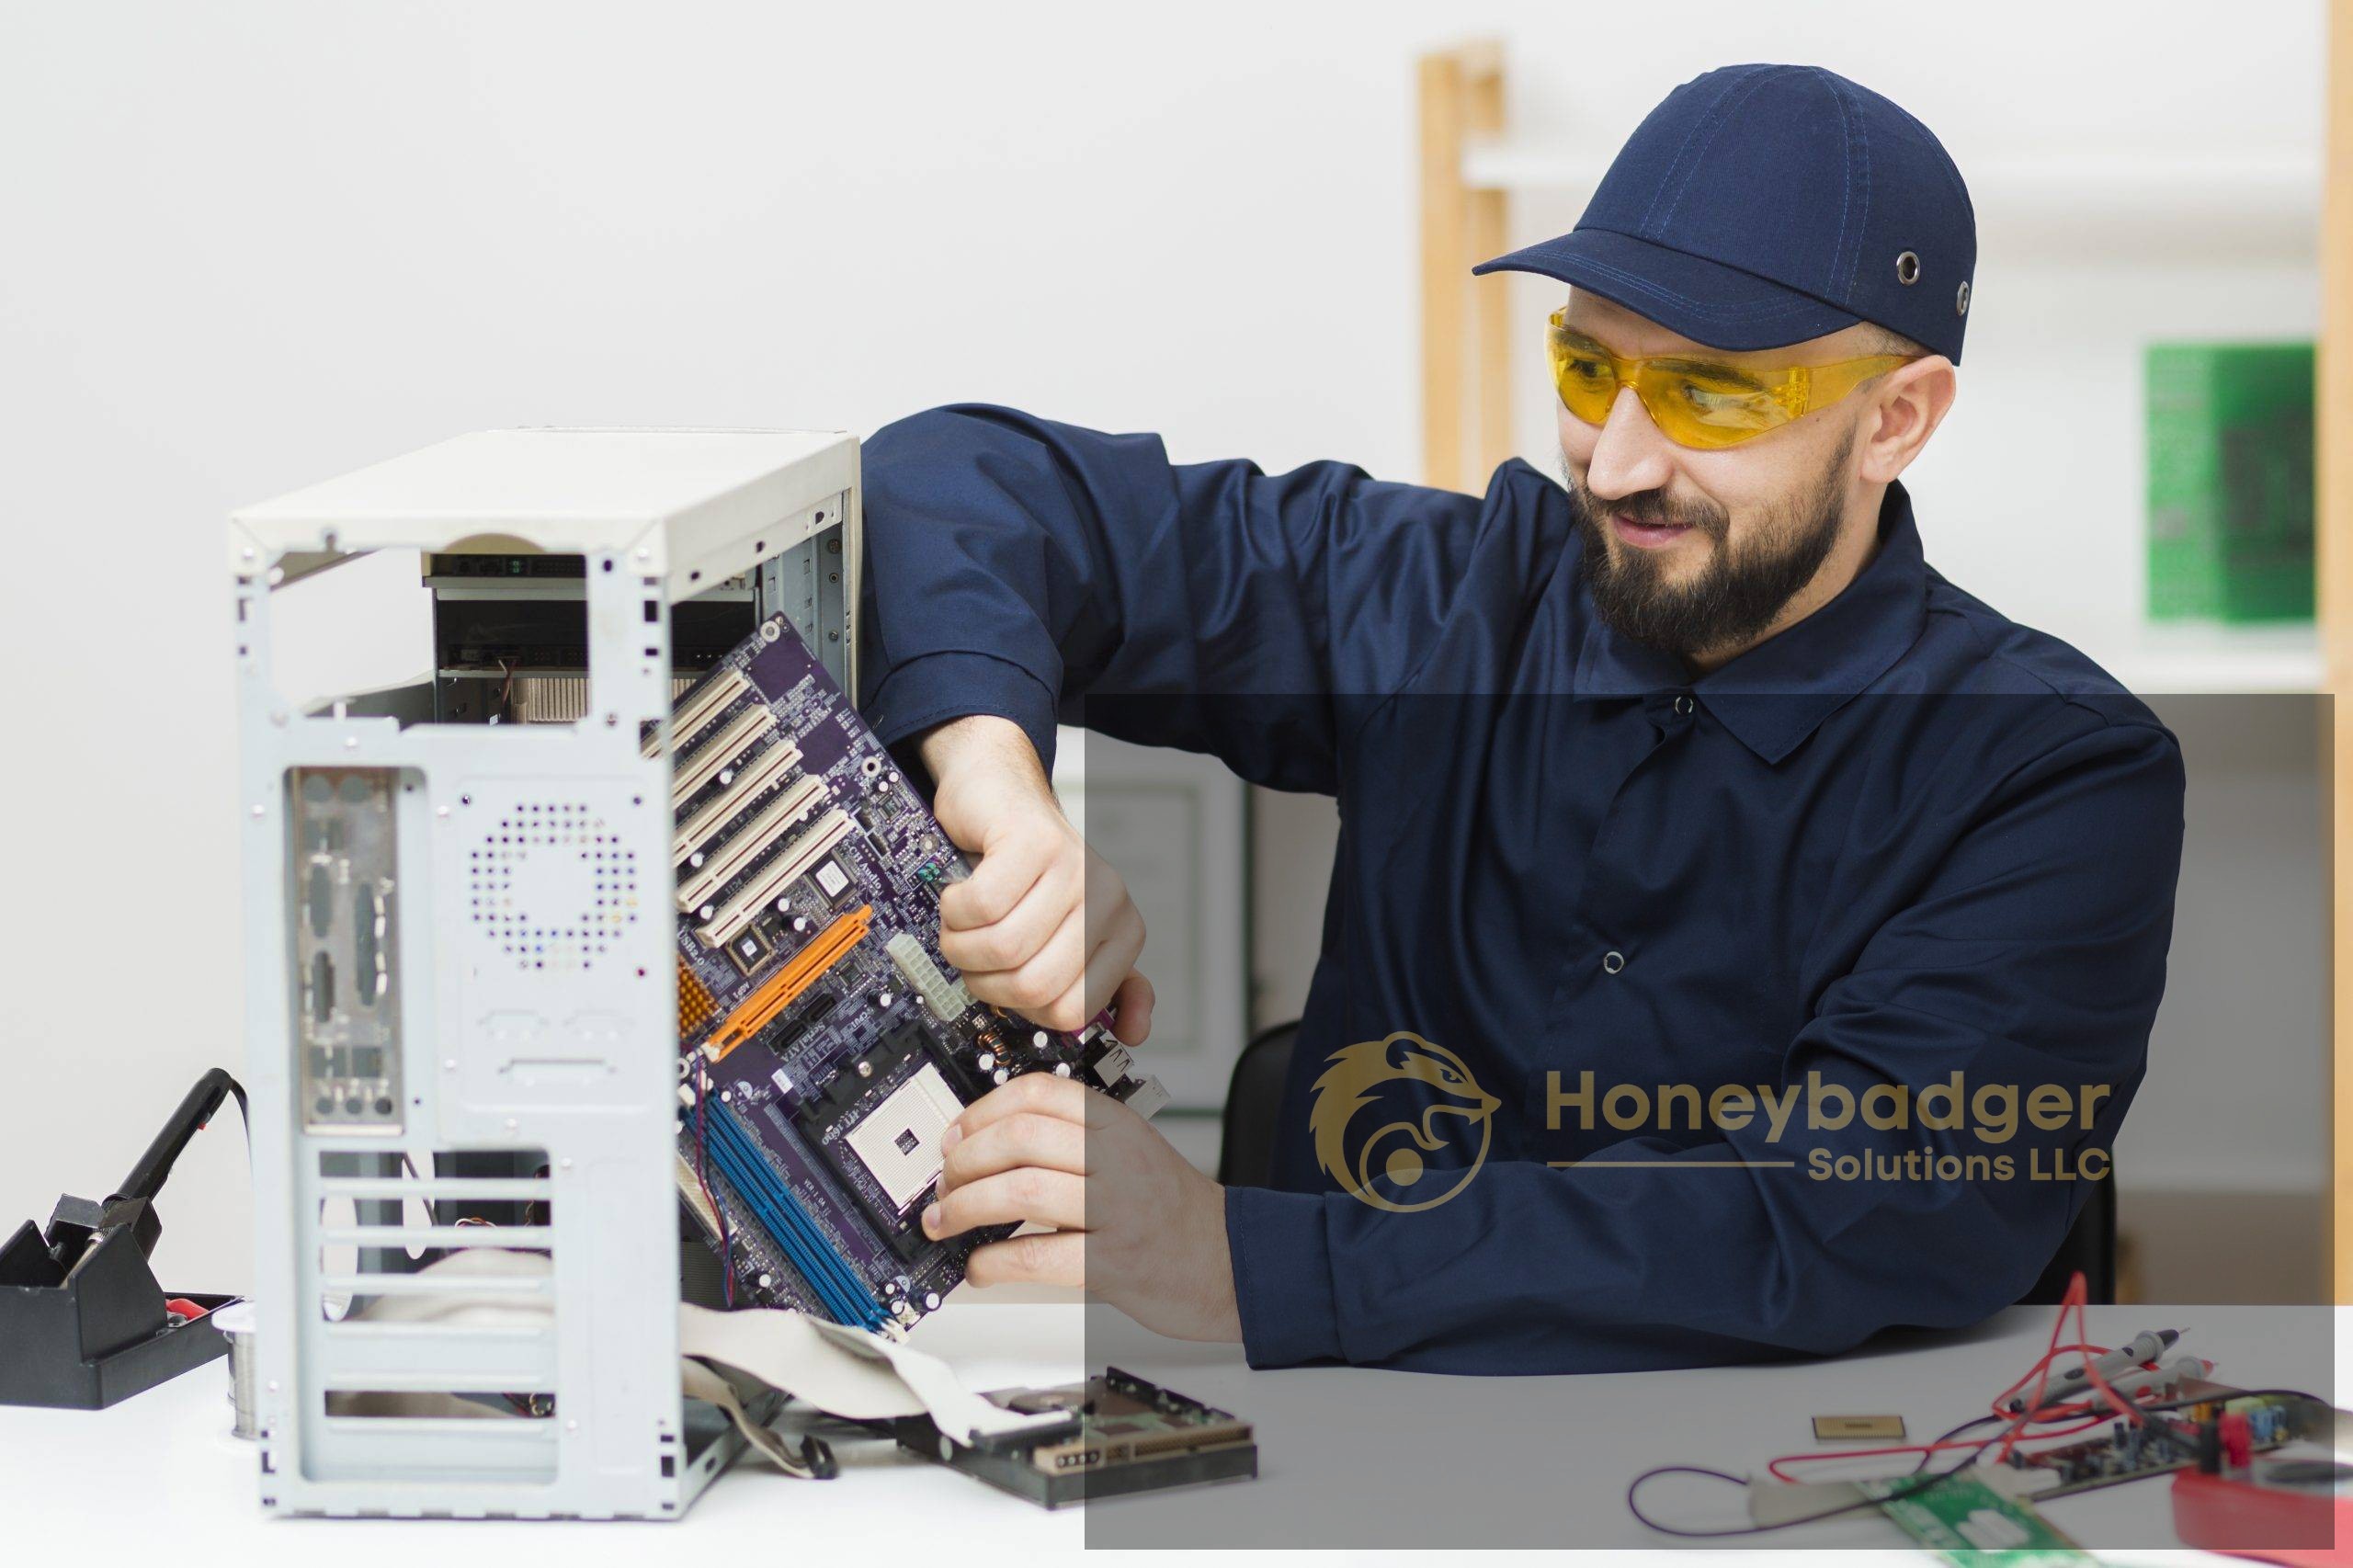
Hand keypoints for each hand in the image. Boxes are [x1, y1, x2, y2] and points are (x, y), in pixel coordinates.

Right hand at [919, 715, 1152, 1041]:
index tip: (1007, 981)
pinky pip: (980, 907)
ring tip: (964, 925)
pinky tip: (959, 895)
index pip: (1070, 1010)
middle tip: (974, 954)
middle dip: (987, 981)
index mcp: (1123, 932)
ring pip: (1003, 948)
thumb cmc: (1026, 872)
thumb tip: (1135, 1032)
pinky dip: (955, 910)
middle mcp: (1107, 900)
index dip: (1022, 1007)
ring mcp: (1073, 867)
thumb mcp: (1072, 932)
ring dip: (963, 946)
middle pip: (1034, 986)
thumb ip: (1103, 982)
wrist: (996, 796)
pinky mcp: (1033, 841)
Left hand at [922, 1072, 1241, 1342]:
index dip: (981, 1112)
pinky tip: (980, 1265)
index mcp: (1116, 1124)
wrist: (1231, 1260)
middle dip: (963, 1162)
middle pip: (1019, 1138)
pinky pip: (1038, 1257)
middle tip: (944, 1184)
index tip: (955, 1137)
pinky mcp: (1114, 1263)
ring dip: (965, 1208)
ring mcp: (1116, 1210)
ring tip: (945, 1222)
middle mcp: (1117, 1159)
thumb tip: (988, 1145)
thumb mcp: (1132, 1150)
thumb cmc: (1172, 1210)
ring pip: (1020, 1191)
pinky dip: (994, 1261)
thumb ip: (1074, 1139)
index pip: (1037, 1093)